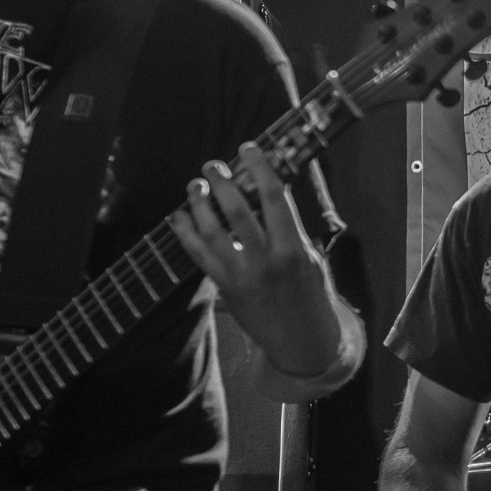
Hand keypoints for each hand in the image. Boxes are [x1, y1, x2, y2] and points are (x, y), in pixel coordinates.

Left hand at [172, 145, 328, 331]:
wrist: (300, 341)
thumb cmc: (311, 295)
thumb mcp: (312, 259)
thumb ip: (290, 229)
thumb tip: (268, 192)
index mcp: (292, 249)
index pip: (274, 199)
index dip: (259, 168)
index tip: (249, 149)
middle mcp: (264, 261)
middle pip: (237, 211)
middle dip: (221, 182)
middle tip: (212, 165)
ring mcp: (240, 275)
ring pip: (211, 232)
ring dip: (199, 204)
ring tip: (194, 185)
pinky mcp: (224, 287)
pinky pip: (198, 255)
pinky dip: (185, 233)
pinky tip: (179, 216)